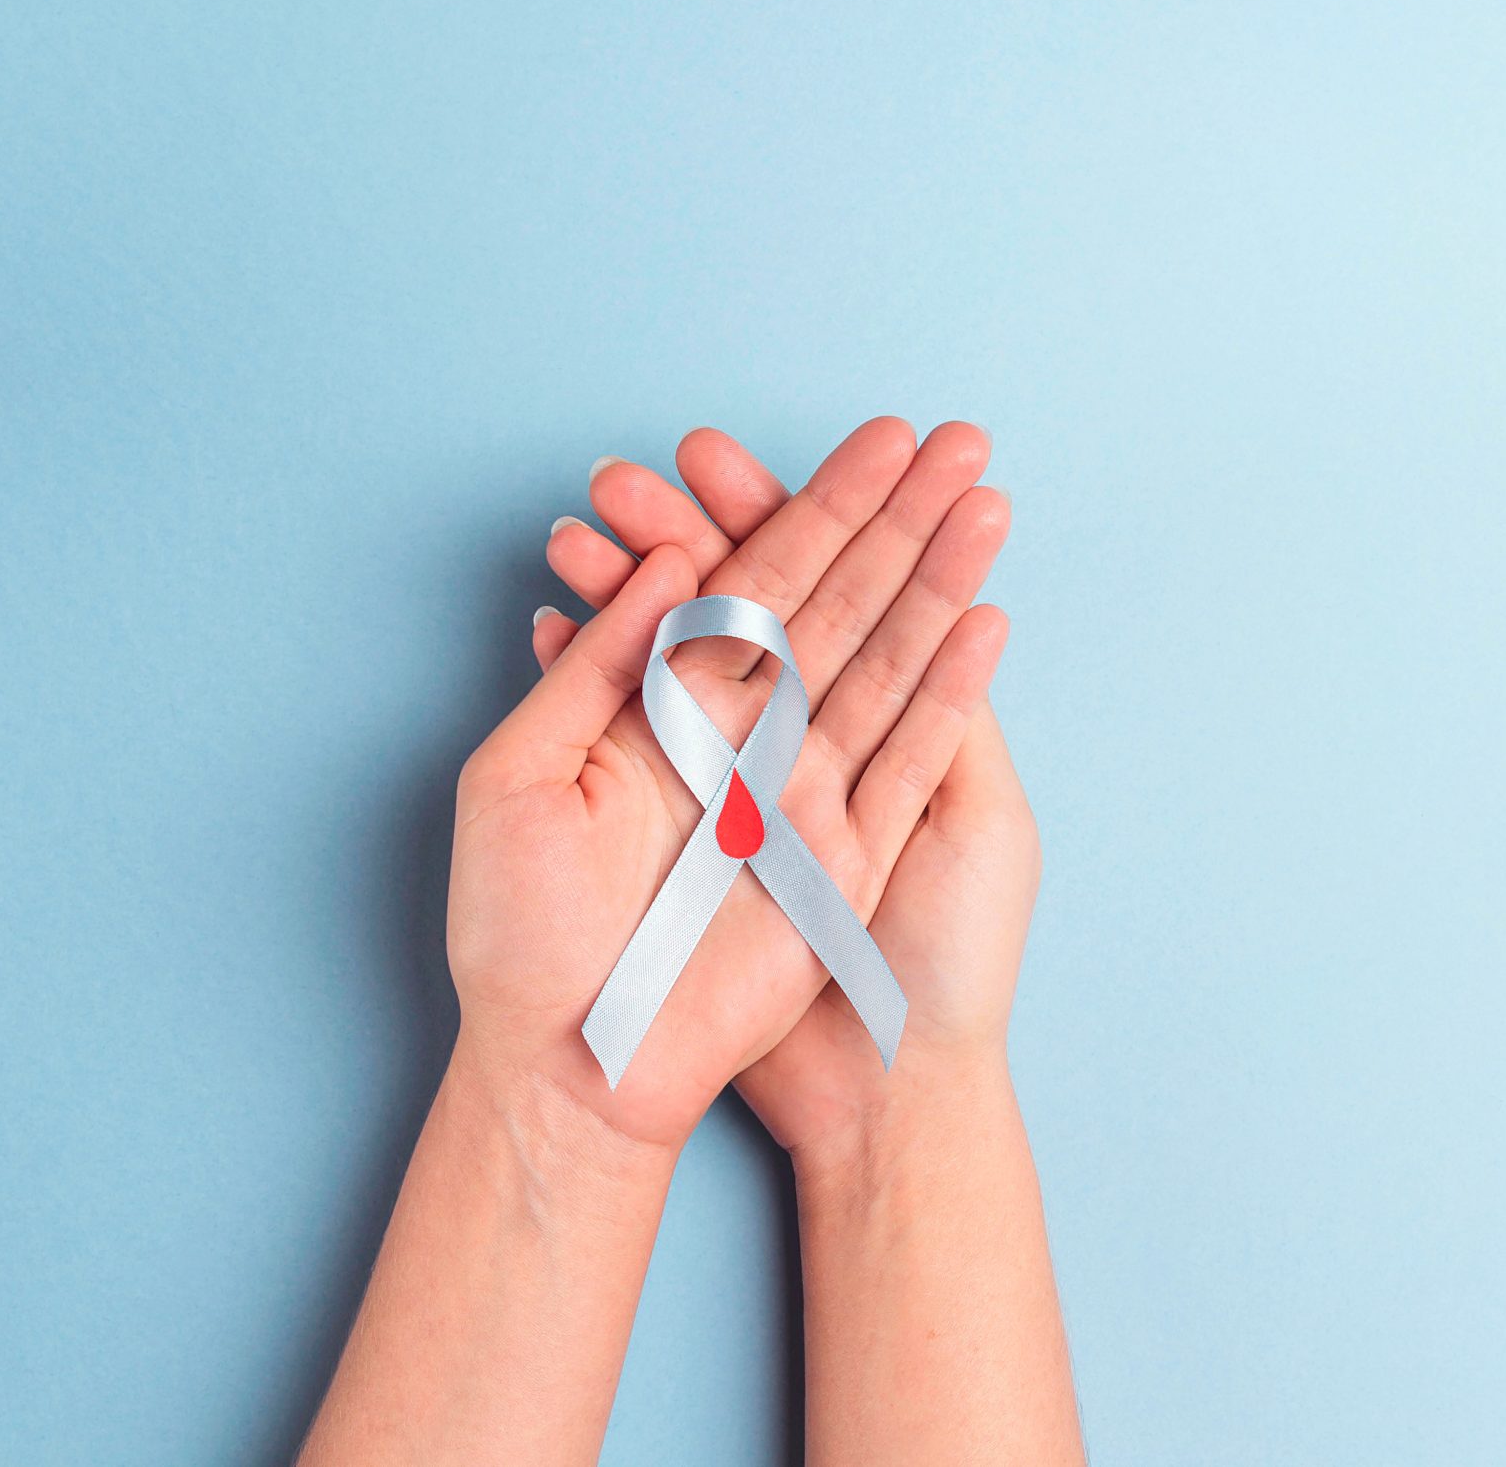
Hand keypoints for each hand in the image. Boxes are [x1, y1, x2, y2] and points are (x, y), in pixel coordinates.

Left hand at [454, 418, 1010, 1152]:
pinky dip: (952, 691)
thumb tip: (670, 568)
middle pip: (836, 602)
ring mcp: (800, 794)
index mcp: (666, 706)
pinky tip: (988, 620)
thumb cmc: (519, 937)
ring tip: (985, 501)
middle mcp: (743, 736)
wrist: (568, 1069)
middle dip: (890, 517)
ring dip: (938, 579)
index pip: (747, 580)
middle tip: (939, 436)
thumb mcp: (517, 780)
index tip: (856, 443)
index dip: (802, 504)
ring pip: (886, 662)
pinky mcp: (841, 859)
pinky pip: (909, 760)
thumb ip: (596, 670)